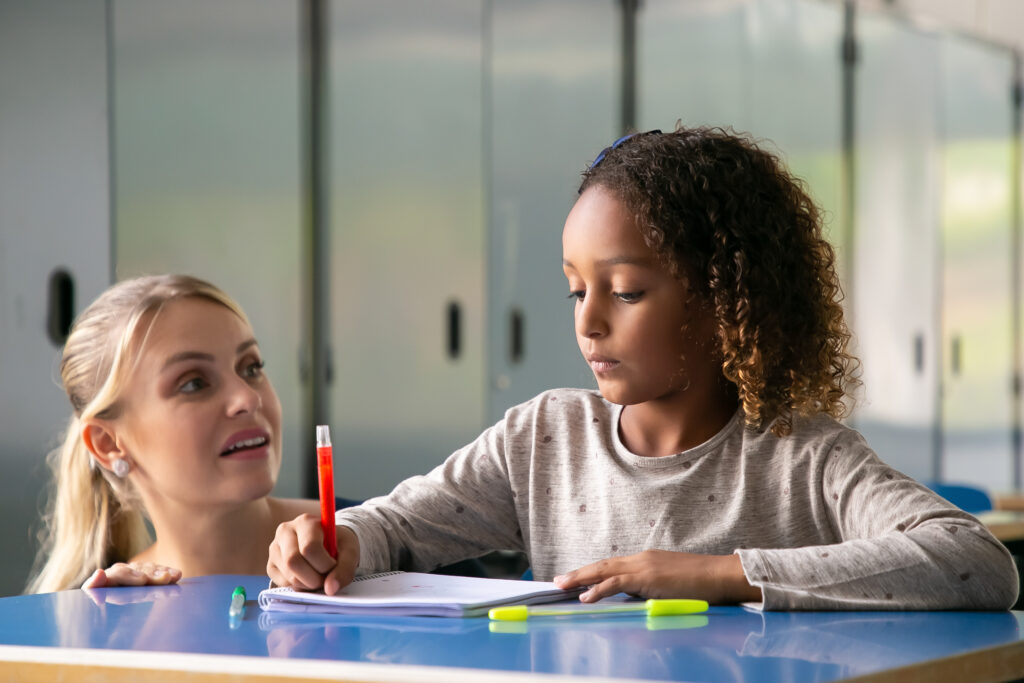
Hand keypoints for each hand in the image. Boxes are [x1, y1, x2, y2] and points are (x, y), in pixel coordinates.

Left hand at [81, 562, 181, 588]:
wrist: (105, 598)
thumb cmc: (99, 598)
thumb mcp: (93, 594)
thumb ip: (94, 585)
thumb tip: (99, 572)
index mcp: (108, 577)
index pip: (120, 573)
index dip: (132, 576)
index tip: (143, 581)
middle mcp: (122, 571)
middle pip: (140, 571)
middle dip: (153, 575)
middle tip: (165, 579)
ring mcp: (135, 571)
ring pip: (151, 570)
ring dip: (163, 573)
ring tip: (174, 577)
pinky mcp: (146, 573)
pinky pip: (157, 570)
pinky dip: (168, 572)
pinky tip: (177, 575)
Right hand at [267, 513, 358, 595]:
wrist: (327, 544)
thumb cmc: (338, 544)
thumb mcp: (350, 551)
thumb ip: (345, 568)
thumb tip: (330, 589)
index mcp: (306, 521)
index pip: (309, 547)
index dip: (324, 564)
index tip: (333, 567)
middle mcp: (285, 531)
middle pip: (293, 561)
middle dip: (313, 578)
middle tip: (325, 579)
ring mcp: (275, 548)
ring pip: (288, 575)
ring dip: (307, 584)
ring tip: (319, 577)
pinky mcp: (271, 565)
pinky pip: (282, 583)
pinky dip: (298, 587)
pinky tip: (307, 578)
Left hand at [553, 550, 761, 604]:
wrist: (721, 576)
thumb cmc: (702, 584)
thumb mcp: (669, 586)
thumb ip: (650, 590)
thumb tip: (634, 601)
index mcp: (646, 560)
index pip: (612, 565)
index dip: (591, 572)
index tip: (575, 579)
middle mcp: (641, 559)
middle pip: (603, 564)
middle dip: (578, 573)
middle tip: (558, 581)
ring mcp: (644, 566)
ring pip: (604, 570)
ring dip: (581, 578)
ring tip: (563, 586)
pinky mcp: (648, 577)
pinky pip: (617, 582)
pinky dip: (599, 589)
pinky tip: (586, 596)